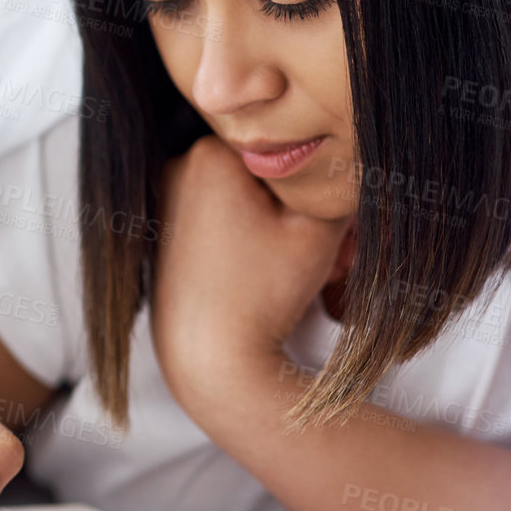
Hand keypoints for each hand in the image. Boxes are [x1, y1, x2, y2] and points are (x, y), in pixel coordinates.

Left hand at [150, 136, 354, 403]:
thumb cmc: (262, 294)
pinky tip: (270, 271)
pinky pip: (225, 218)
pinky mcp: (167, 230)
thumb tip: (343, 158)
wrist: (212, 361)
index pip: (289, 149)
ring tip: (307, 271)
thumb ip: (337, 179)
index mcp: (211, 152)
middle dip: (304, 210)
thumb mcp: (319, 228)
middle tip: (335, 257)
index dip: (322, 189)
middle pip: (267, 173)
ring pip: (248, 198)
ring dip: (283, 226)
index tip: (338, 233)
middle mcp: (179, 165)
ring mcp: (167, 198)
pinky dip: (254, 238)